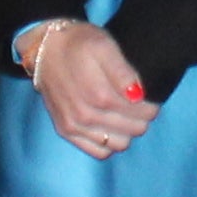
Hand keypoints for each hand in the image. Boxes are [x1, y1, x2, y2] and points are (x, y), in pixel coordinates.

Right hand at [24, 20, 155, 158]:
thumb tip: (138, 95)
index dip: (151, 108)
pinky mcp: (66, 132)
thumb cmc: (78, 44)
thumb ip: (122, 71)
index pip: (141, 113)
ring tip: (125, 115)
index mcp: (99, 95)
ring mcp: (74, 126)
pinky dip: (109, 143)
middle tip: (140, 106)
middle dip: (142, 119)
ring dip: (127, 132)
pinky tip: (111, 127)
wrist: (45, 48)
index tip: (151, 100)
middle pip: (133, 130)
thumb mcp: (104, 46)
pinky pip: (98, 152)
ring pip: (118, 144)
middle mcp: (86, 115)